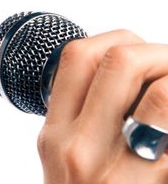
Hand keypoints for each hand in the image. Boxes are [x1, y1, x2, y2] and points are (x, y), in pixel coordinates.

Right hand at [37, 29, 167, 183]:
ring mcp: (120, 171)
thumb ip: (81, 119)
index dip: (115, 40)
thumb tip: (127, 81)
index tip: (137, 50)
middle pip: (120, 61)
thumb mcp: (61, 158)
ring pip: (161, 95)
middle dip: (158, 51)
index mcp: (55, 134)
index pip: (77, 57)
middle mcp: (80, 147)